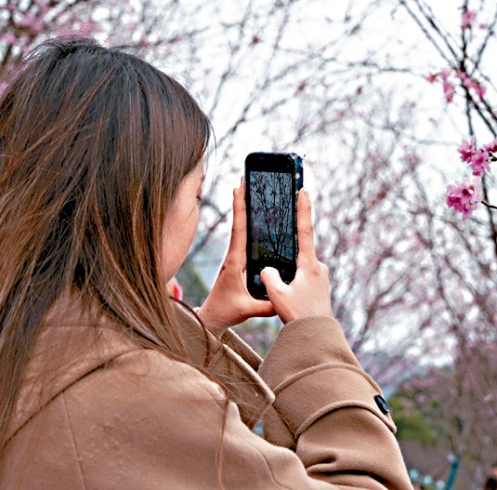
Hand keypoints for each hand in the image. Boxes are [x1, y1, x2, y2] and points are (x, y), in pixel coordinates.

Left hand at [195, 184, 274, 334]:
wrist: (211, 317)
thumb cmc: (226, 312)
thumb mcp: (247, 309)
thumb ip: (267, 305)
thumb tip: (285, 299)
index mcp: (234, 262)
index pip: (238, 231)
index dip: (239, 209)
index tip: (239, 188)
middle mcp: (233, 255)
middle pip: (239, 223)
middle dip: (242, 200)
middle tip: (246, 179)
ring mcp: (234, 257)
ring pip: (240, 229)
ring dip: (244, 209)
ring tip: (250, 189)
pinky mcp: (236, 261)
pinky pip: (243, 238)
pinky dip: (247, 223)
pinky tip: (256, 215)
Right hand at [260, 190, 331, 322]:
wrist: (317, 336)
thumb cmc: (298, 316)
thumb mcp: (277, 295)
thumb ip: (269, 276)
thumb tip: (268, 269)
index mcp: (309, 265)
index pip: (305, 230)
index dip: (303, 209)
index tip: (303, 190)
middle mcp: (318, 267)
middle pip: (299, 252)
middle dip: (287, 258)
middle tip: (282, 270)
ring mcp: (321, 277)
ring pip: (299, 268)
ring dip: (289, 276)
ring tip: (286, 298)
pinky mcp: (320, 287)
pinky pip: (302, 278)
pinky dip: (294, 283)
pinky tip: (289, 298)